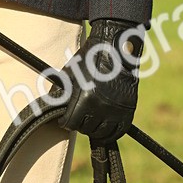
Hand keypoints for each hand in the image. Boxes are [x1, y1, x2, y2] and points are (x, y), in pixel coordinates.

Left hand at [54, 18, 143, 145]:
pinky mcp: (128, 109)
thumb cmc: (89, 58)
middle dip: (79, 125)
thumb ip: (63, 92)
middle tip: (77, 120)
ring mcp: (116, 110)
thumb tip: (54, 106)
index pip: (72, 123)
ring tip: (89, 124)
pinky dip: (110, 133)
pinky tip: (104, 131)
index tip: (64, 121)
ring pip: (102, 133)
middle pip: (86, 129)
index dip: (65, 123)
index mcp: (85, 98)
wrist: (114, 49)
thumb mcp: (70, 73)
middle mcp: (101, 107)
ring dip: (93, 130)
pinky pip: (119, 131)